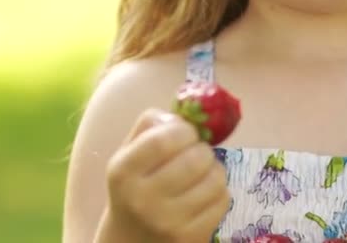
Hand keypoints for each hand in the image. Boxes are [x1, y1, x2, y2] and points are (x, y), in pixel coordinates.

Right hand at [99, 109, 230, 242]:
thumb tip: (183, 116)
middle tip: (196, 152)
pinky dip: (219, 190)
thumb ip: (150, 126)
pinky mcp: (192, 237)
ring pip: (215, 180)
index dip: (183, 130)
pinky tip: (205, 192)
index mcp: (123, 172)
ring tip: (202, 171)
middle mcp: (143, 199)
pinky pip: (223, 201)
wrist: (128, 239)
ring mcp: (170, 222)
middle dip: (202, 149)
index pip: (162, 141)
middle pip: (194, 160)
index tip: (186, 133)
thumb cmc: (132, 187)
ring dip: (214, 168)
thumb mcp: (127, 154)